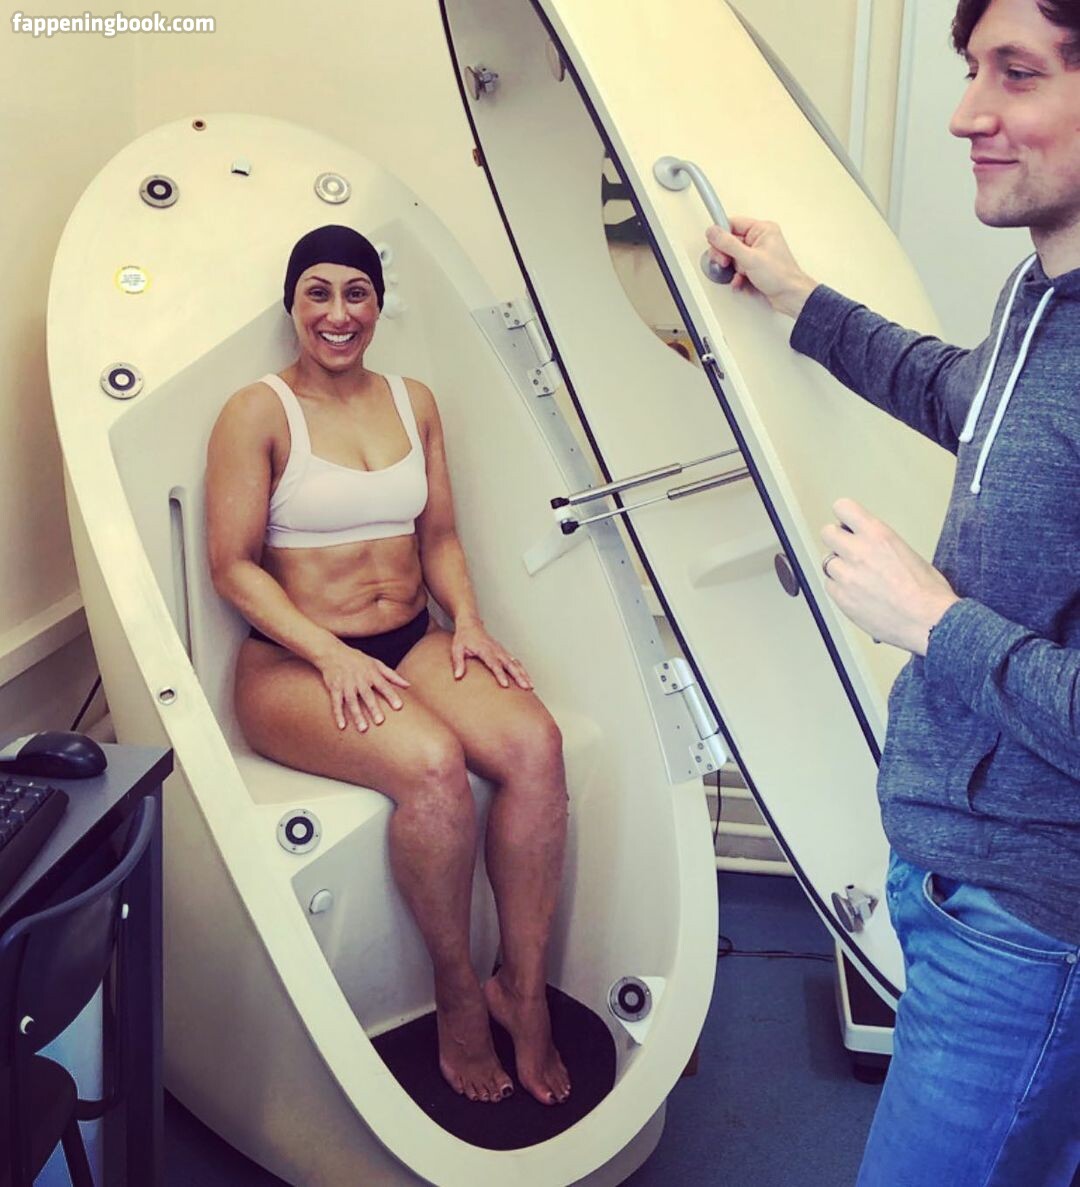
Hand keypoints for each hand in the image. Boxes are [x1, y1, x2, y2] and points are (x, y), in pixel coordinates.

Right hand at [316, 640, 410, 731]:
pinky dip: (338, 714)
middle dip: (373, 708)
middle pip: (367, 695)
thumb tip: (408, 685)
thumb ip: (392, 675)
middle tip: (380, 722)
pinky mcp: (334, 688)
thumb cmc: (357, 659)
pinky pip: (336, 703)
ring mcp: (346, 684)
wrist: (331, 652)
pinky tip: (342, 726)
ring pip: (352, 701)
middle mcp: (359, 679)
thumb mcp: (376, 663)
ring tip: (363, 729)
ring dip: (357, 715)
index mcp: (371, 673)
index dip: (391, 696)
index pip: (384, 685)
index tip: (399, 707)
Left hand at [451, 620, 533, 689]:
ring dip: (524, 674)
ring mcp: (501, 650)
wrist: (470, 623)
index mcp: (485, 649)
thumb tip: (458, 676)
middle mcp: (496, 650)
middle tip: (526, 687)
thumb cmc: (463, 637)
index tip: (506, 685)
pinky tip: (527, 678)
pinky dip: (522, 670)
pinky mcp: (503, 652)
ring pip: (515, 663)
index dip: (500, 674)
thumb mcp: (456, 648)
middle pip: (510, 665)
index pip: (494, 664)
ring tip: (530, 686)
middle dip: (519, 676)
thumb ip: (458, 662)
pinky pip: (515, 661)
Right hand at [705, 217, 816, 318]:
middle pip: (731, 241)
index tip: (714, 243)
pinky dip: (737, 276)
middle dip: (726, 255)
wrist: (790, 296)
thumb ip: (728, 244)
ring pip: (733, 257)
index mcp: (762, 229)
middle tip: (725, 262)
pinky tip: (740, 280)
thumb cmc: (780, 275)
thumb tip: (713, 232)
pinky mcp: (755, 267)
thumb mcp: (749, 258)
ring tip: (739, 274)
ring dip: (733, 268)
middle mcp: (760, 239)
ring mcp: (757, 254)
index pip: (733, 224)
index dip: (721, 234)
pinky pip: (739, 268)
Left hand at [820, 498, 958, 654]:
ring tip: (859, 579)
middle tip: (849, 552)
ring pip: (826, 562)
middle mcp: (857, 551)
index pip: (843, 508)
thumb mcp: (907, 552)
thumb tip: (868, 544)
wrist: (929, 622)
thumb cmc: (928, 592)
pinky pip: (829, 586)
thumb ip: (880, 544)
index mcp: (877, 534)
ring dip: (839, 568)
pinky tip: (857, 594)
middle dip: (837, 541)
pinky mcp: (841, 598)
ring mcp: (846, 575)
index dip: (844, 517)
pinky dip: (839, 589)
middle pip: (827, 533)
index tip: (848, 525)